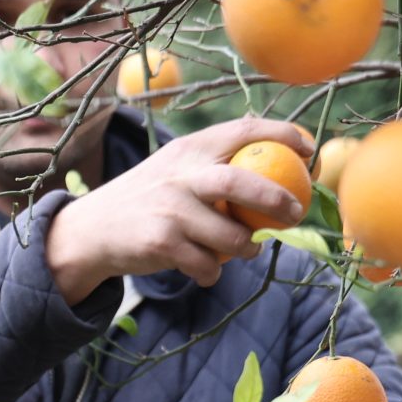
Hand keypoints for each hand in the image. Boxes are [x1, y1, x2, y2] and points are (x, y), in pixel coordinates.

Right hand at [44, 115, 315, 303]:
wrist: (91, 231)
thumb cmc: (150, 200)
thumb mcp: (176, 168)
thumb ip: (216, 164)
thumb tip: (280, 164)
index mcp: (190, 149)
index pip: (243, 130)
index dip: (282, 135)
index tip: (309, 148)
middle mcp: (180, 175)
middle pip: (241, 183)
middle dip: (276, 199)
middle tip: (296, 212)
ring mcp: (170, 210)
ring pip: (231, 236)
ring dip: (246, 248)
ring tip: (245, 248)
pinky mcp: (161, 244)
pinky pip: (208, 265)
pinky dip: (213, 271)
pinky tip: (204, 268)